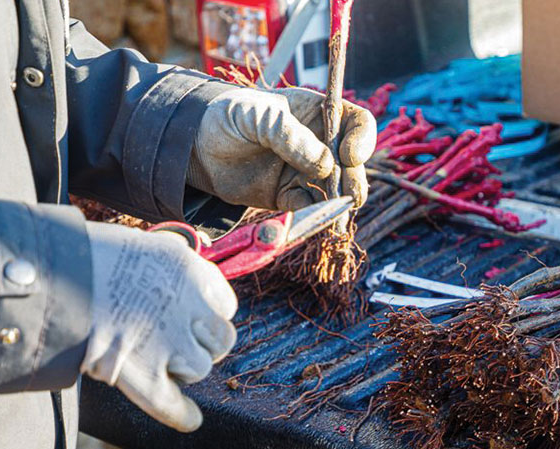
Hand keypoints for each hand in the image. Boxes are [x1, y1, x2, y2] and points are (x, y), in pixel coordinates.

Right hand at [81, 222, 237, 431]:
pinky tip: (191, 419)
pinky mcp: (143, 375)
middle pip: (220, 339)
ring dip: (184, 369)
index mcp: (188, 270)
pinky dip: (182, 414)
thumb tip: (177, 276)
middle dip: (204, 344)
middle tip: (176, 342)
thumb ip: (167, 265)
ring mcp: (168, 343)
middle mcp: (187, 306)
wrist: (44, 274)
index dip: (207, 315)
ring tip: (154, 358)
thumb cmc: (84, 256)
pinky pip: (172, 404)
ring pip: (199, 368)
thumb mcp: (141, 247)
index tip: (193, 319)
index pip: (224, 304)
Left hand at [187, 87, 376, 210]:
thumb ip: (290, 137)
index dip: (362, 140)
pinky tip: (308, 222)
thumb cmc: (228, 118)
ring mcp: (307, 173)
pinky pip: (310, 209)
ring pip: (336, 192)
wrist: (196, 147)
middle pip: (353, 165)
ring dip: (338, 206)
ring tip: (335, 220)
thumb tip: (325, 166)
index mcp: (319, 114)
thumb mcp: (258, 116)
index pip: (357, 124)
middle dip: (354, 182)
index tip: (349, 155)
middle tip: (347, 196)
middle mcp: (319, 145)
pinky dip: (313, 217)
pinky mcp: (291, 197)